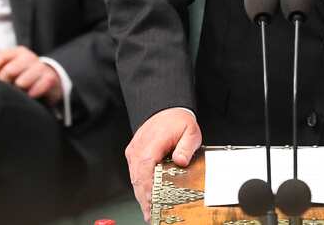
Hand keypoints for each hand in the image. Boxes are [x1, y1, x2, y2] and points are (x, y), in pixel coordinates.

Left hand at [0, 46, 62, 104]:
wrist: (46, 81)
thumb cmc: (20, 76)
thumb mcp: (5, 69)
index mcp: (18, 53)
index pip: (2, 57)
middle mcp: (30, 58)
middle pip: (10, 70)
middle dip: (5, 81)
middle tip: (5, 87)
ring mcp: (41, 68)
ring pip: (24, 80)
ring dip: (19, 88)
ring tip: (18, 92)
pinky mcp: (51, 79)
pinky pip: (41, 85)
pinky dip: (34, 92)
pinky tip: (30, 95)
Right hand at [125, 108, 201, 222]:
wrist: (166, 109)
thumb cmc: (177, 121)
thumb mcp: (190, 131)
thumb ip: (186, 147)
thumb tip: (181, 161)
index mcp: (152, 143)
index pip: (146, 168)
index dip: (147, 187)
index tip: (152, 202)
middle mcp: (139, 148)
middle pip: (137, 177)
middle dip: (144, 198)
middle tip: (151, 214)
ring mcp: (134, 151)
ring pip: (134, 178)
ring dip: (141, 195)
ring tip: (149, 211)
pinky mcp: (134, 154)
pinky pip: (134, 173)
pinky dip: (139, 186)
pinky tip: (146, 198)